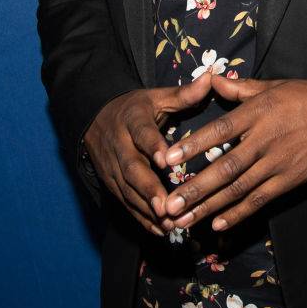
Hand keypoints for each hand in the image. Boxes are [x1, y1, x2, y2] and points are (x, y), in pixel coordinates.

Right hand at [83, 72, 212, 236]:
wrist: (95, 118)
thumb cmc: (136, 108)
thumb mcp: (156, 97)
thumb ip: (183, 94)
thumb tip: (211, 77)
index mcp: (132, 120)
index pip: (142, 134)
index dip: (152, 147)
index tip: (166, 161)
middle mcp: (119, 145)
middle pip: (131, 168)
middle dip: (148, 188)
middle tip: (166, 206)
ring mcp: (112, 167)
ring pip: (127, 190)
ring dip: (146, 209)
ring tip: (168, 224)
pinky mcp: (110, 182)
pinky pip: (124, 202)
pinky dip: (140, 218)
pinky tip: (159, 230)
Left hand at [161, 74, 306, 231]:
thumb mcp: (273, 86)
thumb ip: (239, 87)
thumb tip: (209, 79)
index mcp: (258, 112)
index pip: (219, 130)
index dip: (193, 145)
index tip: (168, 158)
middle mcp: (265, 139)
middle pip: (224, 167)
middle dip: (195, 188)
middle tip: (169, 205)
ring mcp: (278, 163)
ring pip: (239, 189)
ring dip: (210, 207)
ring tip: (184, 220)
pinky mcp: (290, 180)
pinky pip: (260, 199)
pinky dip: (239, 213)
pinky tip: (219, 224)